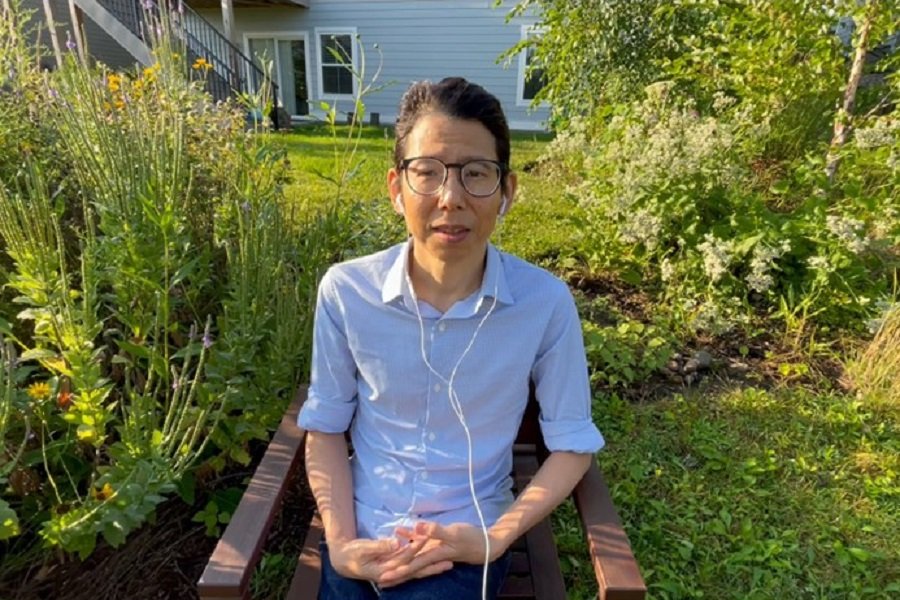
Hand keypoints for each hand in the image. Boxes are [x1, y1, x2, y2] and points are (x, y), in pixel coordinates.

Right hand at [328, 536, 452, 584]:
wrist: (345, 561)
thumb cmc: (352, 553)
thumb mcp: (364, 548)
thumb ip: (381, 546)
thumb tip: (397, 543)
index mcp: (385, 570)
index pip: (405, 559)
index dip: (416, 549)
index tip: (428, 539)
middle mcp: (392, 574)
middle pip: (416, 570)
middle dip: (433, 566)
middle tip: (450, 562)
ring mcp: (394, 573)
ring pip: (416, 570)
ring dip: (431, 567)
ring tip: (448, 564)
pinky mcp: (395, 568)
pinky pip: (411, 567)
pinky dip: (422, 565)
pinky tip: (433, 562)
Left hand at [378, 522, 501, 586]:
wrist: (485, 544)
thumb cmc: (471, 539)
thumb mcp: (454, 533)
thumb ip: (436, 531)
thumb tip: (417, 528)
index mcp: (432, 556)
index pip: (411, 567)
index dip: (397, 571)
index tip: (383, 577)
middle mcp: (430, 556)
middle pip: (409, 566)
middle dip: (394, 572)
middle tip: (379, 578)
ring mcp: (433, 549)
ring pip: (412, 555)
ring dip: (399, 558)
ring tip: (384, 561)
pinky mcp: (436, 542)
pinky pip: (419, 541)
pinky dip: (409, 537)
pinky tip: (399, 531)